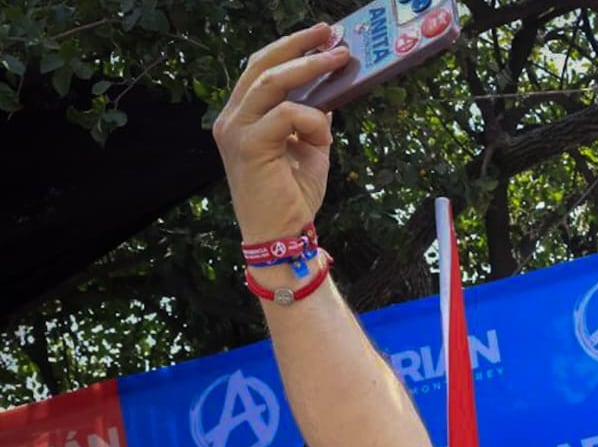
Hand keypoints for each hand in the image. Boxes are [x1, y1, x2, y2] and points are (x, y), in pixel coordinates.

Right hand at [212, 24, 349, 242]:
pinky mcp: (248, 145)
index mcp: (243, 117)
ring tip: (339, 59)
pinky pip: (286, 115)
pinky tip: (323, 136)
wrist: (282, 236)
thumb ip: (313, 121)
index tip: (321, 36)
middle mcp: (231, 119)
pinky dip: (312, 119)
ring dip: (309, 68)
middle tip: (329, 33)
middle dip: (297, 45)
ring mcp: (235, 130)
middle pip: (260, 65)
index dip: (290, 49)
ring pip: (270, 82)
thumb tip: (329, 95)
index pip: (261, 70)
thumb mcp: (310, 150)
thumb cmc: (293, 197)